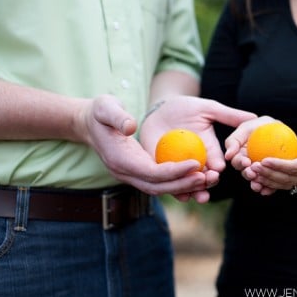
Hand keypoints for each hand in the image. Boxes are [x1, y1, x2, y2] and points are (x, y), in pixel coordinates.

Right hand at [74, 95, 210, 200]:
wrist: (89, 124)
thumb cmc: (100, 112)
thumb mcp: (105, 107)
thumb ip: (116, 116)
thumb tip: (131, 127)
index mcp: (119, 160)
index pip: (150, 172)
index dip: (173, 171)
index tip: (195, 163)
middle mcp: (125, 173)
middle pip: (157, 187)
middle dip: (183, 184)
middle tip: (207, 177)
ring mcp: (131, 175)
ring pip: (159, 188)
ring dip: (183, 187)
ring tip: (206, 180)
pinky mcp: (138, 173)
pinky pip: (159, 182)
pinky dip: (177, 181)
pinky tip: (196, 175)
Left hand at [139, 95, 256, 201]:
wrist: (159, 110)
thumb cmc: (184, 107)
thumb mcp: (207, 108)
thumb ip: (228, 115)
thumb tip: (254, 117)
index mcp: (210, 151)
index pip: (218, 163)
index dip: (219, 167)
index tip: (220, 168)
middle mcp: (198, 163)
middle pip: (206, 178)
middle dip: (209, 182)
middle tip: (209, 180)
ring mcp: (181, 169)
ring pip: (190, 186)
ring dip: (195, 191)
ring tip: (198, 194)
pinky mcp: (163, 171)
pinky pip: (170, 184)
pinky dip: (176, 191)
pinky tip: (181, 195)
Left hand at [225, 118, 296, 194]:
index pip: (294, 168)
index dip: (278, 166)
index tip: (264, 160)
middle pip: (285, 178)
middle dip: (268, 174)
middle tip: (252, 166)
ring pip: (281, 183)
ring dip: (265, 179)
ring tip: (251, 172)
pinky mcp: (293, 176)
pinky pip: (279, 181)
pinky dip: (267, 181)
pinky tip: (255, 177)